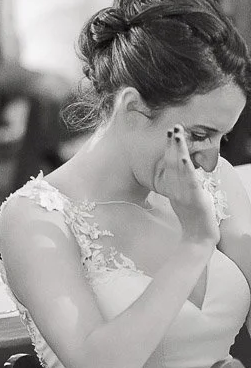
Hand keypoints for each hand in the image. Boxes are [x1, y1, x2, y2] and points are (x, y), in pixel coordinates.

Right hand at [155, 125, 218, 244]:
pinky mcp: (193, 198)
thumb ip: (184, 191)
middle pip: (171, 162)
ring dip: (176, 149)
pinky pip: (188, 180)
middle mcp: (176, 189)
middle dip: (171, 144)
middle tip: (171, 127)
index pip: (169, 165)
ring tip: (176, 133)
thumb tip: (186, 179)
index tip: (169, 135)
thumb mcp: (187, 204)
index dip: (169, 150)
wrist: (198, 241)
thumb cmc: (195, 225)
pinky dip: (184, 167)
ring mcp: (184, 193)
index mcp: (175, 189)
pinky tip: (182, 155)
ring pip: (178, 167)